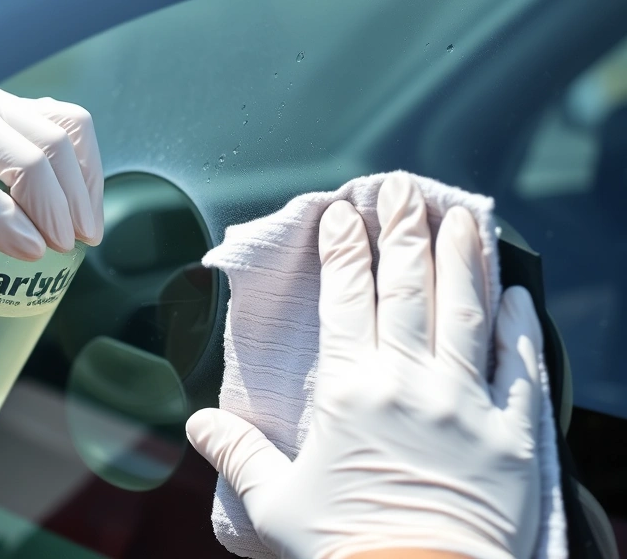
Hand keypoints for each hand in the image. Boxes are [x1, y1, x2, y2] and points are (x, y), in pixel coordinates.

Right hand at [0, 79, 103, 258]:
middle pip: (55, 145)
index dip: (91, 176)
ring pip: (27, 163)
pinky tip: (25, 251)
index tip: (92, 222)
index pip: (68, 126)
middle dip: (80, 200)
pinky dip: (7, 225)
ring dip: (55, 212)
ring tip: (60, 248)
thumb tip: (46, 216)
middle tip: (82, 243)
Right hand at [187, 174, 543, 558]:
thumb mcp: (276, 503)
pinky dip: (520, 324)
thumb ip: (237, 454)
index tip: (344, 215)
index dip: (345, 250)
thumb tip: (194, 426)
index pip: (347, 299)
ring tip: (459, 217)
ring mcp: (467, 402)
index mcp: (351, 391)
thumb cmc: (345, 549)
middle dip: (403, 232)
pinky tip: (517, 292)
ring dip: (462, 258)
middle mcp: (410, 382)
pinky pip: (519, 364)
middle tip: (402, 191)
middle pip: (408, 288)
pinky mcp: (513, 432)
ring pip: (465, 311)